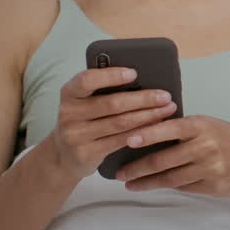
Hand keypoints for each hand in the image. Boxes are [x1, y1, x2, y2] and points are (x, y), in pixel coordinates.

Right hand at [48, 67, 177, 180]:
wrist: (62, 156)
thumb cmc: (84, 120)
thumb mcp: (85, 102)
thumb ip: (104, 90)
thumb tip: (144, 79)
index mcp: (69, 92)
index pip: (87, 80)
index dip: (111, 76)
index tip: (134, 73)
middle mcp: (69, 113)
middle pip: (112, 103)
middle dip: (143, 99)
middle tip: (165, 96)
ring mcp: (75, 135)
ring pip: (120, 123)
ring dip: (148, 115)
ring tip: (167, 109)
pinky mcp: (86, 153)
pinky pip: (120, 140)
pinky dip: (141, 132)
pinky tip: (156, 126)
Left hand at [114, 115, 229, 196]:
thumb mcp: (213, 125)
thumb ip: (187, 129)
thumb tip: (151, 131)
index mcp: (203, 125)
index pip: (170, 128)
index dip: (147, 134)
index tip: (127, 140)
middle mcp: (206, 146)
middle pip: (164, 159)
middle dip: (137, 167)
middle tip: (119, 173)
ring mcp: (210, 168)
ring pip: (170, 177)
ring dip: (147, 182)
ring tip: (130, 184)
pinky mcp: (214, 186)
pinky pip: (184, 187)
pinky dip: (168, 186)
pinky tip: (154, 185)